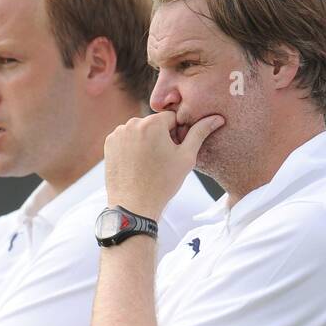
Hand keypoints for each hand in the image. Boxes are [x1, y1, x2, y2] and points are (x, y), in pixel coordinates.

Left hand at [104, 110, 224, 218]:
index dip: (177, 135)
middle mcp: (132, 123)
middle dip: (161, 137)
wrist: (134, 206)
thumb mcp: (186, 158)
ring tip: (149, 164)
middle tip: (162, 161)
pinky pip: (126, 139)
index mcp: (153, 123)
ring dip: (146, 142)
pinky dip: (132, 148)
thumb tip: (216, 118)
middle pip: (154, 124)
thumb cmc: (162, 184)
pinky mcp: (109, 144)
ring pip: (140, 131)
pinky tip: (137, 165)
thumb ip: (199, 133)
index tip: (175, 152)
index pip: (173, 119)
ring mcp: (118, 133)